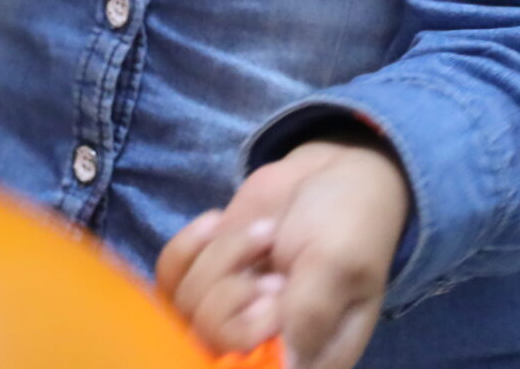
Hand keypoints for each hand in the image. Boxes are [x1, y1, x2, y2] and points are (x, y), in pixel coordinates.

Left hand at [158, 139, 409, 368]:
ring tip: (264, 231)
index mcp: (310, 356)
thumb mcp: (339, 265)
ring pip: (186, 306)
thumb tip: (284, 366)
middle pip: (209, 339)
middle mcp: (266, 342)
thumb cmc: (350, 222)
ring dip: (221, 255)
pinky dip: (189, 244)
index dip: (247, 332)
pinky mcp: (209, 275)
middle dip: (235, 286)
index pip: (254, 368)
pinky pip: (170, 278)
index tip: (276, 288)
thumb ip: (309, 313)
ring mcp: (232, 310)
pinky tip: (220, 221)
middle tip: (275, 253)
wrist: (332, 171)